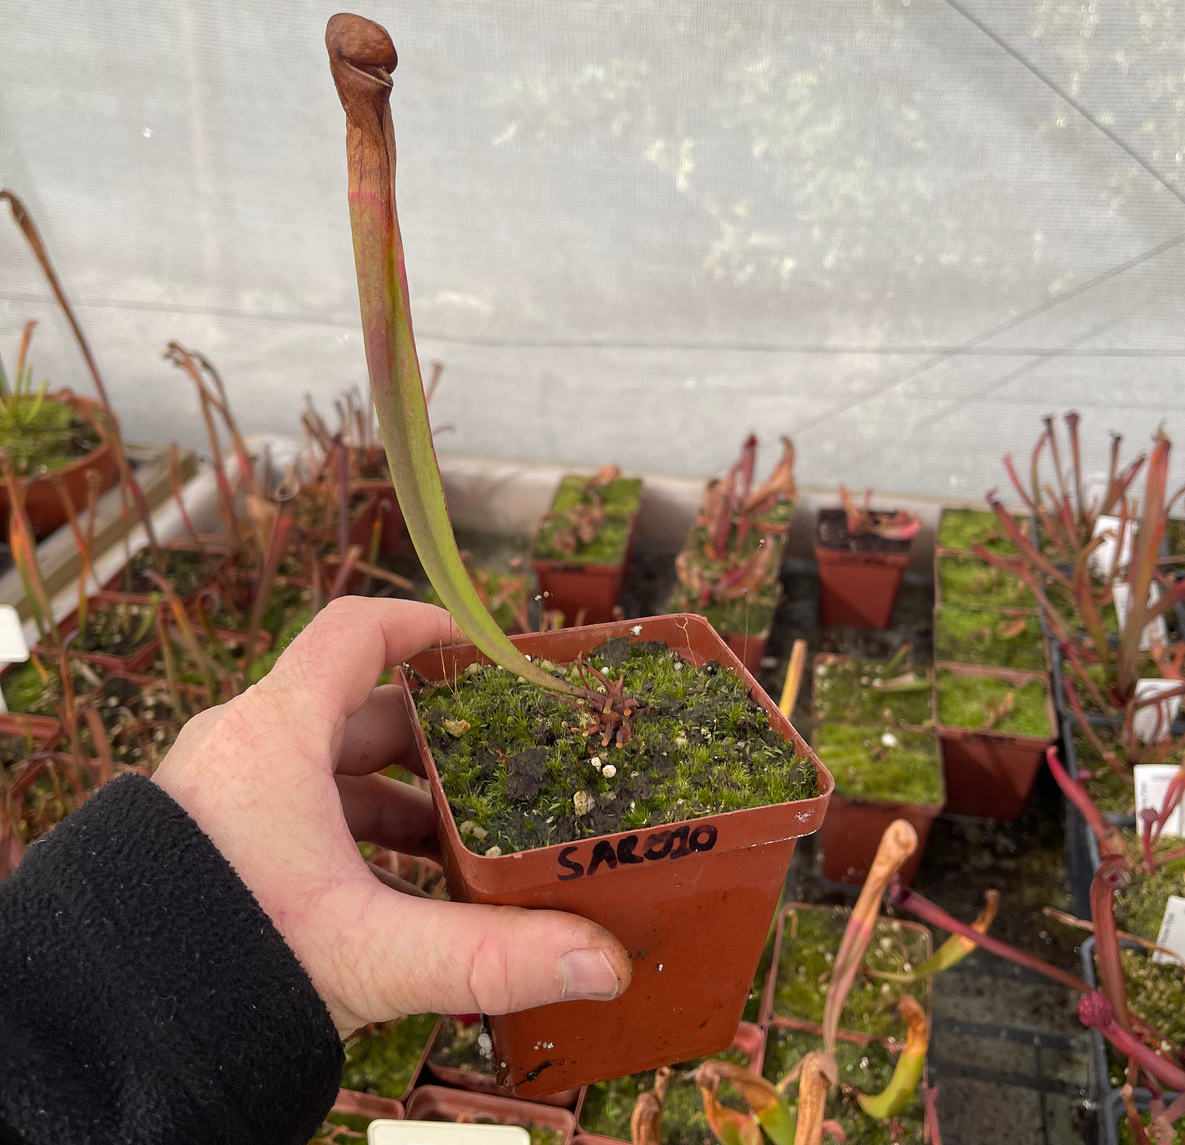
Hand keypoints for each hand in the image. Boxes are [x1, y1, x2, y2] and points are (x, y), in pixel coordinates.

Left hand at [153, 595, 630, 1036]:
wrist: (107, 1030)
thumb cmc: (221, 962)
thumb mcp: (370, 950)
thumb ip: (490, 954)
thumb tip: (603, 960)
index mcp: (274, 737)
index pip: (354, 634)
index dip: (423, 627)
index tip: (480, 647)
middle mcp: (243, 749)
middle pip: (358, 711)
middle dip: (434, 742)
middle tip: (496, 769)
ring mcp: (224, 794)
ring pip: (331, 770)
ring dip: (399, 799)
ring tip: (461, 845)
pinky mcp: (214, 839)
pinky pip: (301, 812)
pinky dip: (356, 834)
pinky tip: (399, 888)